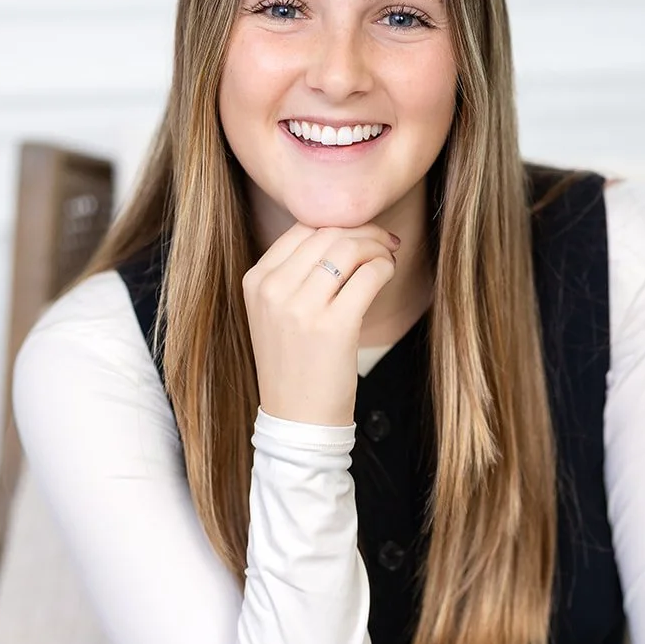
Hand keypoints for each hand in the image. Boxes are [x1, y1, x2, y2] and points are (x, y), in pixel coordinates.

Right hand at [243, 222, 399, 425]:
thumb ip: (293, 274)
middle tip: (384, 241)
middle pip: (327, 234)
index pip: (302, 229)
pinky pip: (369, 275)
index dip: (337, 224)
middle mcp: (273, 289)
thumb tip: (340, 234)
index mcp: (256, 281)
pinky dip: (385, 268)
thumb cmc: (294, 364)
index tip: (359, 233)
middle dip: (362, 231)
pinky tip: (388, 273)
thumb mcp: (274, 313)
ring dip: (377, 247)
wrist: (297, 419)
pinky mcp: (334, 326)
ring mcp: (302, 308)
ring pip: (349, 249)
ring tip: (387, 257)